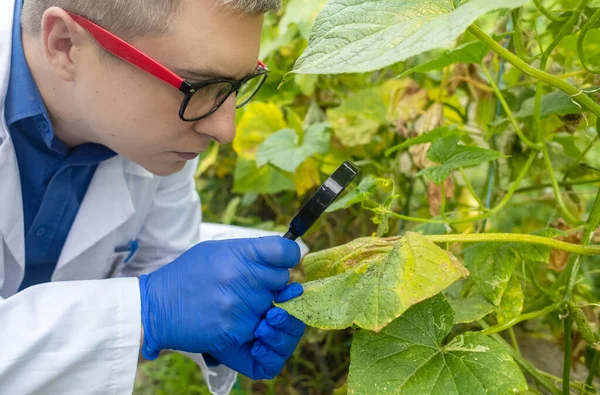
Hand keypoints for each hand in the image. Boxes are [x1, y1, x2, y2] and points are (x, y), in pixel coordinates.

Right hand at [138, 236, 300, 361]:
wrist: (156, 307)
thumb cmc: (188, 275)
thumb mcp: (217, 250)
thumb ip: (252, 253)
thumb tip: (284, 259)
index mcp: (241, 253)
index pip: (287, 253)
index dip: (288, 258)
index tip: (280, 263)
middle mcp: (244, 278)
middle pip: (284, 281)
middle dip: (272, 284)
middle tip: (249, 286)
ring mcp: (242, 307)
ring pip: (276, 308)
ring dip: (264, 308)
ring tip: (240, 304)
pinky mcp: (236, 332)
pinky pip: (263, 331)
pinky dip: (256, 329)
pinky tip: (239, 323)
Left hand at [206, 283, 305, 378]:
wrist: (204, 320)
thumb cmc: (228, 300)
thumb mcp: (251, 286)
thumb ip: (271, 283)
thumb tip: (295, 288)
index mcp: (280, 307)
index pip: (298, 306)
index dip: (295, 301)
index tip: (284, 295)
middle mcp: (280, 329)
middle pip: (296, 327)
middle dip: (286, 321)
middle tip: (270, 315)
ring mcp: (273, 347)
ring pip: (287, 346)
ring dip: (276, 338)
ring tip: (260, 330)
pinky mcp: (263, 364)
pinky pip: (275, 365)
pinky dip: (268, 357)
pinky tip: (256, 348)